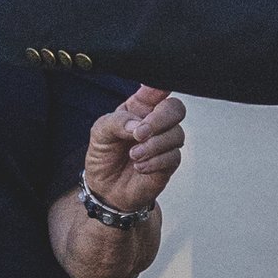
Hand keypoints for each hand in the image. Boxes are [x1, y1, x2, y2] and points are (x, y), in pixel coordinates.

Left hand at [85, 85, 184, 213]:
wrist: (105, 189)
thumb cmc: (104, 155)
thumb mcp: (100, 132)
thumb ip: (117, 122)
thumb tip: (137, 124)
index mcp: (139, 108)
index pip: (157, 90)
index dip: (161, 88)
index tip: (157, 92)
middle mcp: (155, 123)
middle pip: (175, 109)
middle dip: (159, 120)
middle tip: (140, 133)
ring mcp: (164, 143)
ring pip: (176, 134)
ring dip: (153, 145)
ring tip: (133, 155)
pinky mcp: (168, 163)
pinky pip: (173, 157)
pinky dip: (155, 162)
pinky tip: (139, 166)